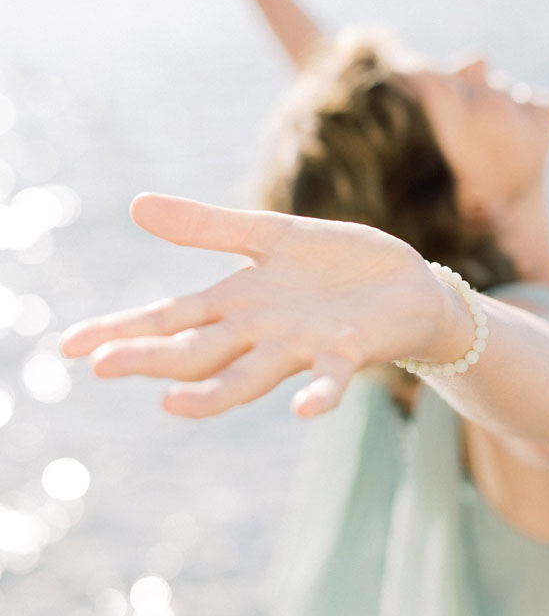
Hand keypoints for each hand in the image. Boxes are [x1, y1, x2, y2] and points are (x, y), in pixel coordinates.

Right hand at [58, 194, 447, 419]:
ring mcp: (304, 345)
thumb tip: (135, 205)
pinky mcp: (351, 350)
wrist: (410, 288)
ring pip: (250, 374)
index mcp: (239, 303)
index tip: (72, 347)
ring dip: (214, 393)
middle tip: (102, 366)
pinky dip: (318, 394)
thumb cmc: (338, 267)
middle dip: (152, 358)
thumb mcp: (271, 236)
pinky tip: (304, 411)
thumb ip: (207, 227)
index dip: (122, 330)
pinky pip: (332, 377)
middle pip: (197, 350)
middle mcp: (262, 332)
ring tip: (173, 406)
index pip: (169, 318)